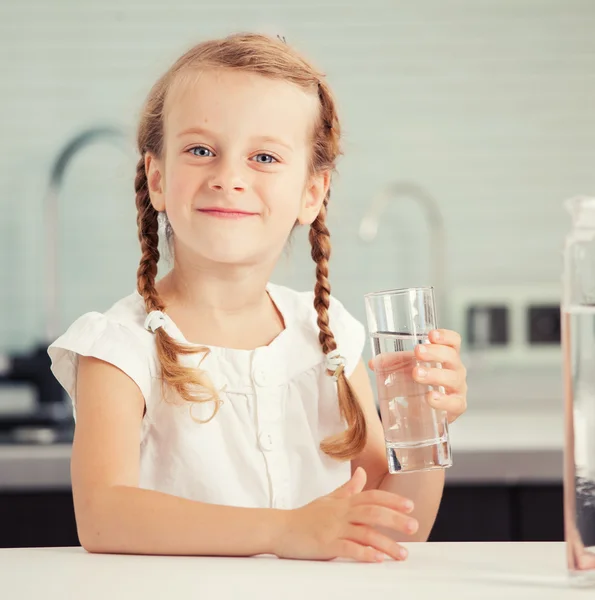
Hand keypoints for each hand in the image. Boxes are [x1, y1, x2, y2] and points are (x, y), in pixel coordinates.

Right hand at [273, 467, 416, 562]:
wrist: (280, 528)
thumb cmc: (305, 516)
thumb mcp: (329, 499)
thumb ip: (348, 488)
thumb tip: (362, 473)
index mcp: (344, 502)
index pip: (372, 496)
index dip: (392, 500)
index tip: (410, 506)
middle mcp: (341, 513)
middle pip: (373, 512)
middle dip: (395, 519)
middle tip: (414, 526)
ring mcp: (334, 528)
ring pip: (365, 533)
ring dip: (386, 543)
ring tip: (402, 553)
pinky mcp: (326, 544)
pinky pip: (348, 548)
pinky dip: (363, 553)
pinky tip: (376, 559)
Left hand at [369, 329, 467, 423]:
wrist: (422, 416)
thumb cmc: (417, 386)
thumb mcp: (404, 370)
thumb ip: (391, 363)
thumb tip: (374, 363)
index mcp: (445, 357)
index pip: (453, 342)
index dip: (445, 336)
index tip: (430, 335)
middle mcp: (455, 370)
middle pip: (451, 356)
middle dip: (434, 352)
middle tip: (418, 351)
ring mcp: (458, 389)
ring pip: (452, 378)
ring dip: (434, 374)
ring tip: (417, 374)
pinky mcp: (456, 407)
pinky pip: (454, 403)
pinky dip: (442, 400)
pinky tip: (430, 397)